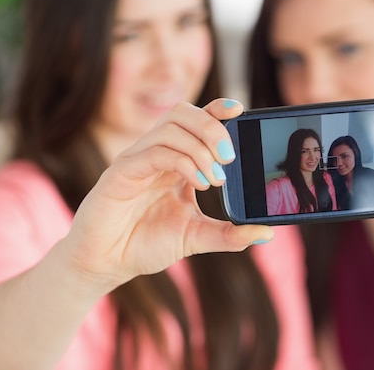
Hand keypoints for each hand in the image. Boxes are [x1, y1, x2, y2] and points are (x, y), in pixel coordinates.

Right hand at [60, 99, 273, 290]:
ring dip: (200, 148)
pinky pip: (154, 152)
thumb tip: (267, 233)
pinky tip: (198, 183)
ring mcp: (137, 160)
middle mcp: (156, 153)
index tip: (240, 110)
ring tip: (216, 178)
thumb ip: (230, 234)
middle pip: (184, 114)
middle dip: (213, 128)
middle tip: (230, 157)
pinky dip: (182, 162)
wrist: (107, 264)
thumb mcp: (196, 237)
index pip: (196, 120)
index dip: (217, 109)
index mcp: (175, 160)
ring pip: (170, 128)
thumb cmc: (146, 244)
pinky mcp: (121, 172)